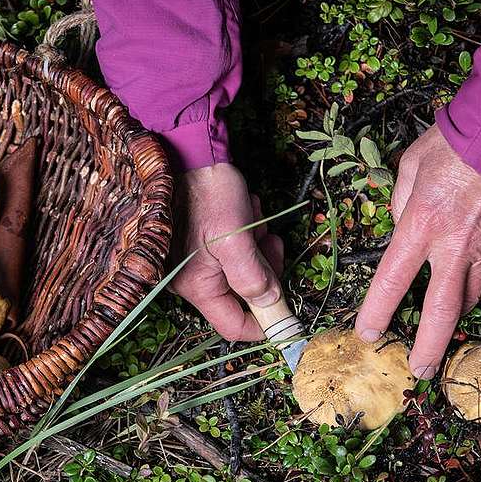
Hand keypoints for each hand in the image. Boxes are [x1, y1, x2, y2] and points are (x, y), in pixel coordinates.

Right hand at [170, 163, 284, 340]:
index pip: (232, 326)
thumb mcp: (236, 238)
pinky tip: (245, 213)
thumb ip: (253, 276)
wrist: (193, 155)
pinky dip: (249, 235)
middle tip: (269, 242)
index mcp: (196, 285)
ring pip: (246, 271)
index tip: (288, 310)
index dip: (264, 323)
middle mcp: (193, 279)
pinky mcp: (206, 245)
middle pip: (244, 295)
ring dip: (258, 247)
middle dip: (263, 269)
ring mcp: (199, 262)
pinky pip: (238, 252)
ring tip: (252, 219)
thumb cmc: (209, 193)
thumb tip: (270, 302)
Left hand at [354, 125, 480, 378]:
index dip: (377, 312)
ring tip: (441, 330)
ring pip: (470, 300)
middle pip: (440, 312)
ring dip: (453, 318)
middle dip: (427, 347)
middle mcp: (454, 246)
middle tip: (420, 371)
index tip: (369, 334)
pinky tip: (472, 296)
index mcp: (420, 225)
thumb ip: (400, 206)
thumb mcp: (409, 167)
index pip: (391, 281)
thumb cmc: (454, 143)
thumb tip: (400, 231)